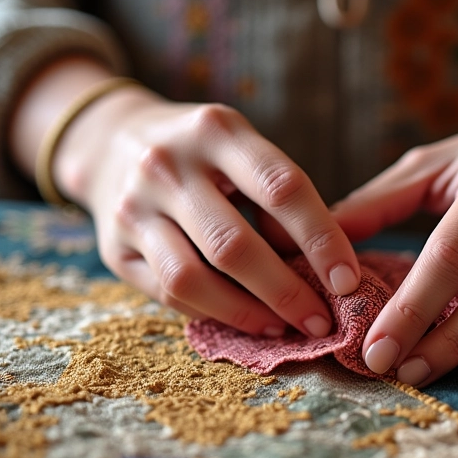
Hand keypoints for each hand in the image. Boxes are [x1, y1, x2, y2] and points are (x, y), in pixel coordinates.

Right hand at [51, 83, 360, 336]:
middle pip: (234, 244)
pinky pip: (167, 293)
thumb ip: (279, 194)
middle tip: (321, 321)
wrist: (110, 142)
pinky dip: (213, 313)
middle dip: (286, 292)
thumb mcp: (240, 148)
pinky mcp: (113, 248)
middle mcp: (167, 165)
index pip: (281, 188)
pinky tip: (245, 320)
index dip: (321, 239)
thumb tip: (322, 262)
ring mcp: (132, 207)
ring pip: (191, 278)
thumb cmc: (201, 152)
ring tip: (283, 328)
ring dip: (246, 313)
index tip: (347, 280)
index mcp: (216, 130)